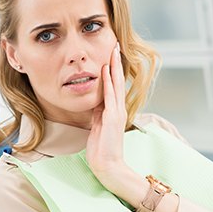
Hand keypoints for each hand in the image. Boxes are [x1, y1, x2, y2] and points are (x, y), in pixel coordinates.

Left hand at [86, 42, 129, 191]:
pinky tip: (106, 72)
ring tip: (113, 52)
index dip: (112, 70)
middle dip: (115, 63)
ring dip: (114, 68)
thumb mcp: (98, 126)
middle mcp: (118, 109)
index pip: (114, 86)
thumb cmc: (102, 149)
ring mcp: (116, 113)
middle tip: (115, 46)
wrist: (108, 165)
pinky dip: (108, 84)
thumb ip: (97, 113)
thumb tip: (94, 102)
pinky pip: (109, 98)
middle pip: (117, 81)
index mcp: (114, 111)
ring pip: (115, 85)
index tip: (110, 55)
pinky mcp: (112, 119)